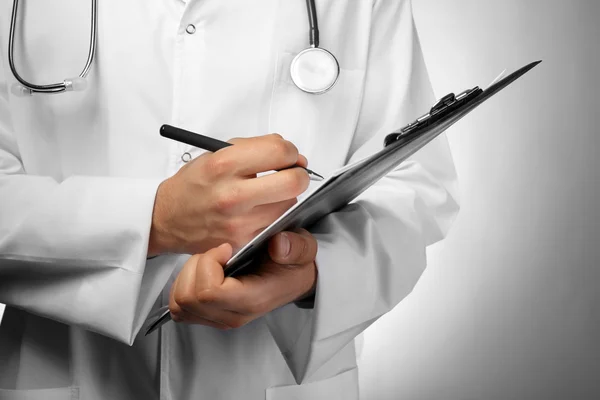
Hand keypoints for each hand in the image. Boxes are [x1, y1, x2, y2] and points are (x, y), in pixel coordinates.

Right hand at [148, 134, 309, 255]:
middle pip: (293, 183)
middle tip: (291, 173)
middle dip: (298, 175)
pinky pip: (275, 224)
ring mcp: (239, 222)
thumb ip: (255, 148)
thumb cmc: (194, 183)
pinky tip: (259, 210)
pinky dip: (273, 215)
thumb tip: (291, 154)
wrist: (167, 218)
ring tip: (267, 193)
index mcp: (224, 164)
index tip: (288, 155)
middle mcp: (233, 194)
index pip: (280, 152)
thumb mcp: (216, 153)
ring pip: (288, 205)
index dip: (290, 151)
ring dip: (285, 197)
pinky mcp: (242, 241)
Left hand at [169, 229, 317, 329]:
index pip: (209, 292)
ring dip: (188, 276)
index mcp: (252, 299)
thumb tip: (279, 244)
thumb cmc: (293, 264)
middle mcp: (233, 315)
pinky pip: (178, 306)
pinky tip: (204, 272)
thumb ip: (295, 247)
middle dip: (196, 267)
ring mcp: (219, 319)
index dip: (209, 264)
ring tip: (211, 262)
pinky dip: (184, 285)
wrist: (294, 279)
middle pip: (188, 298)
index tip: (226, 248)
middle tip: (217, 253)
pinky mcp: (208, 316)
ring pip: (178, 303)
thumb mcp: (303, 249)